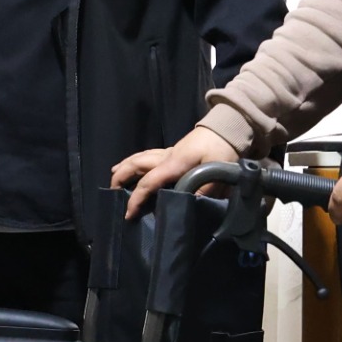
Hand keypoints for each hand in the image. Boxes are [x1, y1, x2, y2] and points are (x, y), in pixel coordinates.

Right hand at [111, 125, 238, 217]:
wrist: (228, 127)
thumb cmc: (223, 148)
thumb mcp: (217, 170)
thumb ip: (204, 189)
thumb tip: (190, 205)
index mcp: (174, 163)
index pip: (148, 181)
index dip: (136, 198)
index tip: (128, 213)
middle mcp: (167, 156)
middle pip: (136, 164)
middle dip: (121, 176)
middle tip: (112, 192)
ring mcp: (169, 152)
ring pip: (140, 157)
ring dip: (125, 165)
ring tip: (114, 175)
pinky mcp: (174, 151)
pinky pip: (148, 155)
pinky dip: (135, 160)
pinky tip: (134, 164)